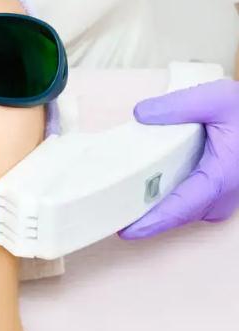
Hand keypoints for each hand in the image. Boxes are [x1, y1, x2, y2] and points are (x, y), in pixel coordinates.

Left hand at [118, 79, 238, 238]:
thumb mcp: (217, 99)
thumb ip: (179, 105)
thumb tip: (141, 114)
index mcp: (220, 179)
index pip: (180, 208)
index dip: (151, 222)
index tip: (126, 231)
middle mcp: (221, 197)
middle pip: (175, 214)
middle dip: (143, 217)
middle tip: (109, 212)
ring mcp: (219, 198)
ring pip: (179, 211)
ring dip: (152, 210)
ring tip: (118, 203)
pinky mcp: (214, 194)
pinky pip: (185, 204)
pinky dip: (163, 201)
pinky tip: (140, 191)